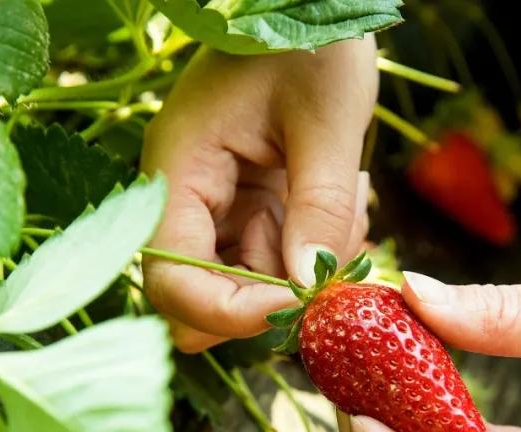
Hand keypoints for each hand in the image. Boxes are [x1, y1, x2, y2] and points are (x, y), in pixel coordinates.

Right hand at [140, 37, 377, 351]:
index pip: (173, 281)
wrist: (310, 7)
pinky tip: (343, 199)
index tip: (303, 303)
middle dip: (274, 292)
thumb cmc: (313, 47)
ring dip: (305, 267)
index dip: (231, 312)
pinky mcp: (247, 206)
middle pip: (206, 292)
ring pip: (250, 280)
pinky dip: (314, 247)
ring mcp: (217, 205)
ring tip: (348, 201)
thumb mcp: (327, 123)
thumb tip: (307, 291)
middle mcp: (185, 198)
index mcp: (180, 172)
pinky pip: (274, 255)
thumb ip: (318, 209)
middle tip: (335, 255)